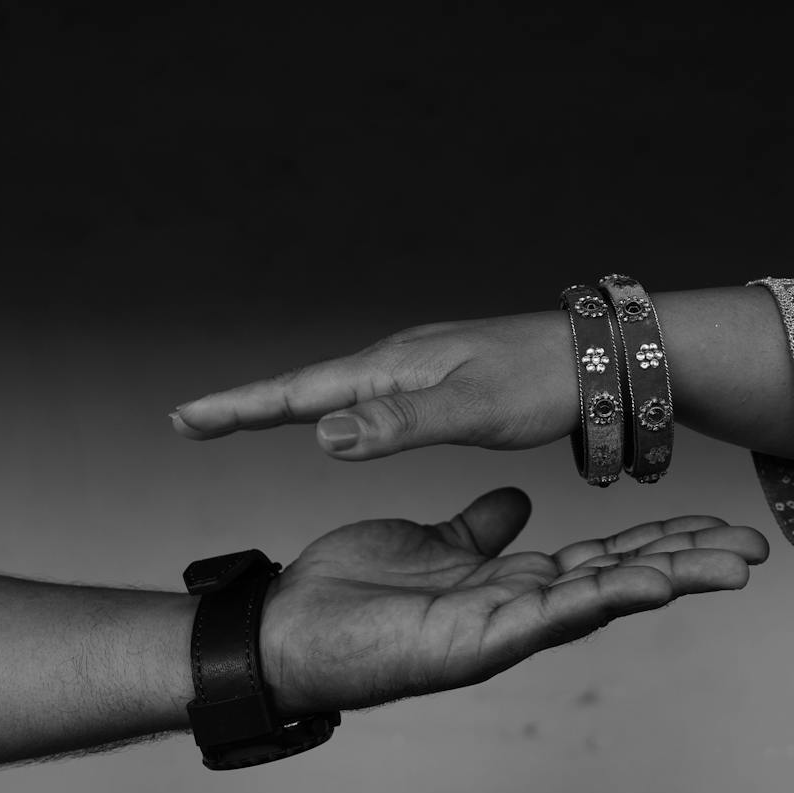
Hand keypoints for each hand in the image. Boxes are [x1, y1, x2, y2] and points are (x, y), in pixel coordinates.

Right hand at [173, 310, 579, 458]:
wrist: (608, 358)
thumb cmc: (549, 384)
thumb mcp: (474, 411)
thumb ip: (400, 424)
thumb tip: (322, 434)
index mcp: (395, 367)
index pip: (300, 392)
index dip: (241, 408)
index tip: (184, 419)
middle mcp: (399, 361)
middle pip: (306, 386)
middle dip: (247, 405)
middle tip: (189, 421)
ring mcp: (421, 369)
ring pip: (337, 390)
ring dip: (286, 403)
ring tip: (242, 417)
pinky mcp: (445, 381)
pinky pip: (371, 397)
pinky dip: (336, 407)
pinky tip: (340, 417)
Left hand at [260, 486, 768, 712]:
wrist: (284, 629)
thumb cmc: (348, 592)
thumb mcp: (428, 540)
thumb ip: (477, 527)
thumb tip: (515, 503)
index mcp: (510, 586)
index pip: (601, 559)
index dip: (657, 541)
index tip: (712, 522)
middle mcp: (517, 613)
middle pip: (619, 581)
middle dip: (687, 563)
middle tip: (754, 547)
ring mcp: (501, 634)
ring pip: (600, 601)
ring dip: (667, 581)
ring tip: (730, 566)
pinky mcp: (474, 646)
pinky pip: (548, 618)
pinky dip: (602, 600)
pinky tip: (648, 583)